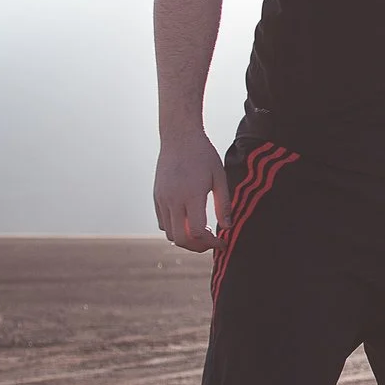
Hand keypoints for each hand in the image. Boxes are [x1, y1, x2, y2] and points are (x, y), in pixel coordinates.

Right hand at [154, 129, 228, 252]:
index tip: (222, 242)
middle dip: (198, 247)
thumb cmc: (203, 155)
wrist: (179, 137)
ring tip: (201, 231)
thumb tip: (228, 227)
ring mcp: (162, 199)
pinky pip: (162, 223)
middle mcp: (173, 200)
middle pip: (180, 239)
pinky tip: (188, 222)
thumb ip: (224, 204)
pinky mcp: (156, 197)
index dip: (211, 243)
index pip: (197, 232)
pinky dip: (175, 229)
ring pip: (169, 234)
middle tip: (211, 242)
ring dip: (185, 239)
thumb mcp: (219, 177)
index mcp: (191, 195)